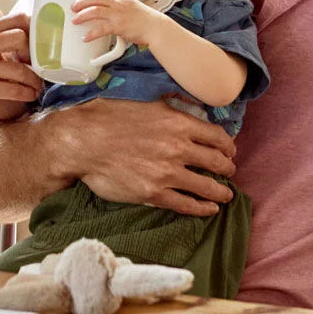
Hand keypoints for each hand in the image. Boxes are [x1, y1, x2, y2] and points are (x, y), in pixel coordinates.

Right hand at [0, 13, 43, 125]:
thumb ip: (0, 39)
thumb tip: (32, 27)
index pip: (16, 19)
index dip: (34, 31)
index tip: (40, 48)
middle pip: (19, 37)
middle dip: (35, 55)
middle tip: (39, 68)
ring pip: (18, 68)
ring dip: (34, 81)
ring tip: (38, 87)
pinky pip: (12, 89)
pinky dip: (26, 93)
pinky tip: (30, 95)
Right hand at [51, 97, 237, 215]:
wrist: (83, 142)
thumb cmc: (107, 119)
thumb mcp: (145, 104)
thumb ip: (170, 107)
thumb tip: (187, 106)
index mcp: (178, 123)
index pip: (217, 137)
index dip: (228, 146)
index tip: (229, 151)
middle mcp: (178, 148)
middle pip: (217, 162)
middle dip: (227, 168)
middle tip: (229, 172)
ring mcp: (167, 173)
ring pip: (207, 186)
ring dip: (221, 191)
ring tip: (226, 195)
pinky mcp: (154, 193)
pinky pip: (187, 204)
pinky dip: (203, 208)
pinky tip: (210, 209)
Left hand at [70, 0, 163, 45]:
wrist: (156, 27)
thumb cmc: (145, 19)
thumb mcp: (131, 6)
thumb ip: (119, 6)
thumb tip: (107, 10)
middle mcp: (118, 4)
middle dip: (81, 1)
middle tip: (73, 6)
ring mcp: (118, 14)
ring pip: (95, 11)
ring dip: (82, 15)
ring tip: (75, 20)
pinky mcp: (119, 27)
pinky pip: (101, 29)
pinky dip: (91, 33)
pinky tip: (85, 37)